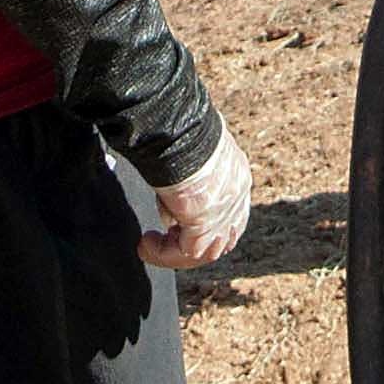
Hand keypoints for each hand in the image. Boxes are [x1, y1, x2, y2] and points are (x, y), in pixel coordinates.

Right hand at [142, 129, 254, 269]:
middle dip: (191, 246)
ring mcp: (224, 214)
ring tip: (149, 246)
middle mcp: (236, 198)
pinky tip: (146, 246)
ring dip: (174, 253)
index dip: (209, 230)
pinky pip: (184, 253)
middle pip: (221, 240)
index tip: (182, 228)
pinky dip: (162, 254)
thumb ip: (188, 177)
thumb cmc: (180, 131)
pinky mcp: (204, 225)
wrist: (180, 129)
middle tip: (164, 242)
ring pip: (204, 252)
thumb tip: (172, 197)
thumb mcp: (191, 156)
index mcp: (237, 177)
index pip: (231, 217)